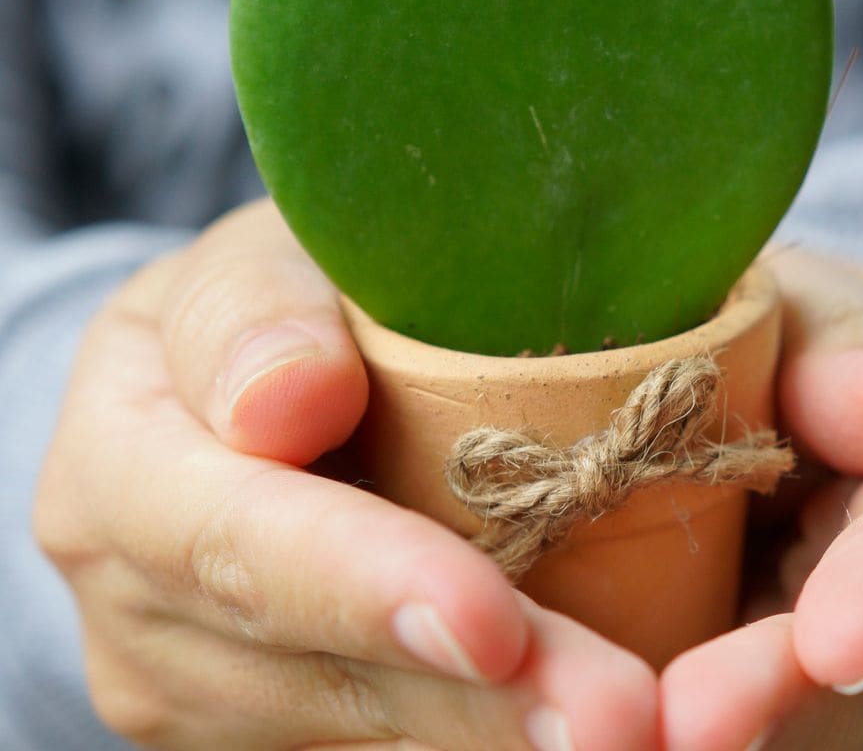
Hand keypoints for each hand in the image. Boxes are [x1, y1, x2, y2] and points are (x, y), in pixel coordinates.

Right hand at [34, 199, 657, 750]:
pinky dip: (485, 737)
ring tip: (638, 729)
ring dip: (498, 735)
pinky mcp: (264, 720)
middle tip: (620, 720)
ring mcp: (195, 683)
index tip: (492, 621)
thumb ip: (252, 311)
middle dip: (474, 703)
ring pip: (357, 735)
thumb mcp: (252, 265)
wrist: (230, 381)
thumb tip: (286, 399)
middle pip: (315, 671)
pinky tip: (571, 724)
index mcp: (119, 467)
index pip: (237, 539)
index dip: (364, 583)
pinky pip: (380, 746)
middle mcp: (140, 604)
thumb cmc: (270, 299)